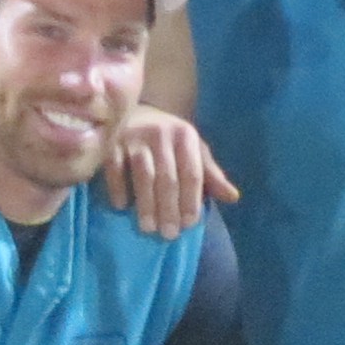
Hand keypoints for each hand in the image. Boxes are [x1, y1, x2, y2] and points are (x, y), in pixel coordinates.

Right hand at [102, 105, 235, 236]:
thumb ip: (211, 175)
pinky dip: (118, 187)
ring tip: (148, 228)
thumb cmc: (170, 141)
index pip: (192, 173)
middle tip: (169, 234)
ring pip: (143, 175)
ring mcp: (135, 137)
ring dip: (146, 204)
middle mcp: (161, 134)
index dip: (191, 200)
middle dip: (169, 208)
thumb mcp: (194, 151)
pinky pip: (115, 168)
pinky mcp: (112, 142)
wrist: (136, 111)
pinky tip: (121, 207)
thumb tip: (233, 198)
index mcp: (185, 136)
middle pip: (168, 177)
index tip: (189, 224)